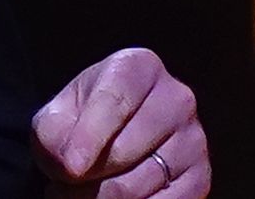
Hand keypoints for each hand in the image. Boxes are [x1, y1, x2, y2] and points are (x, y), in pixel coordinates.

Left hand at [30, 47, 209, 197]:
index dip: (88, 138)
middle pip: (123, 151)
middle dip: (84, 176)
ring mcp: (194, 140)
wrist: (104, 144)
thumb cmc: (77, 124)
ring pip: (137, 186)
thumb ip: (53, 135)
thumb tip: (73, 165)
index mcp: (139, 68)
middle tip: (64, 181)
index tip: (69, 167)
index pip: (114, 102)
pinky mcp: (201, 179)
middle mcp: (176, 99)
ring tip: (78, 193)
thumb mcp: (54, 119)